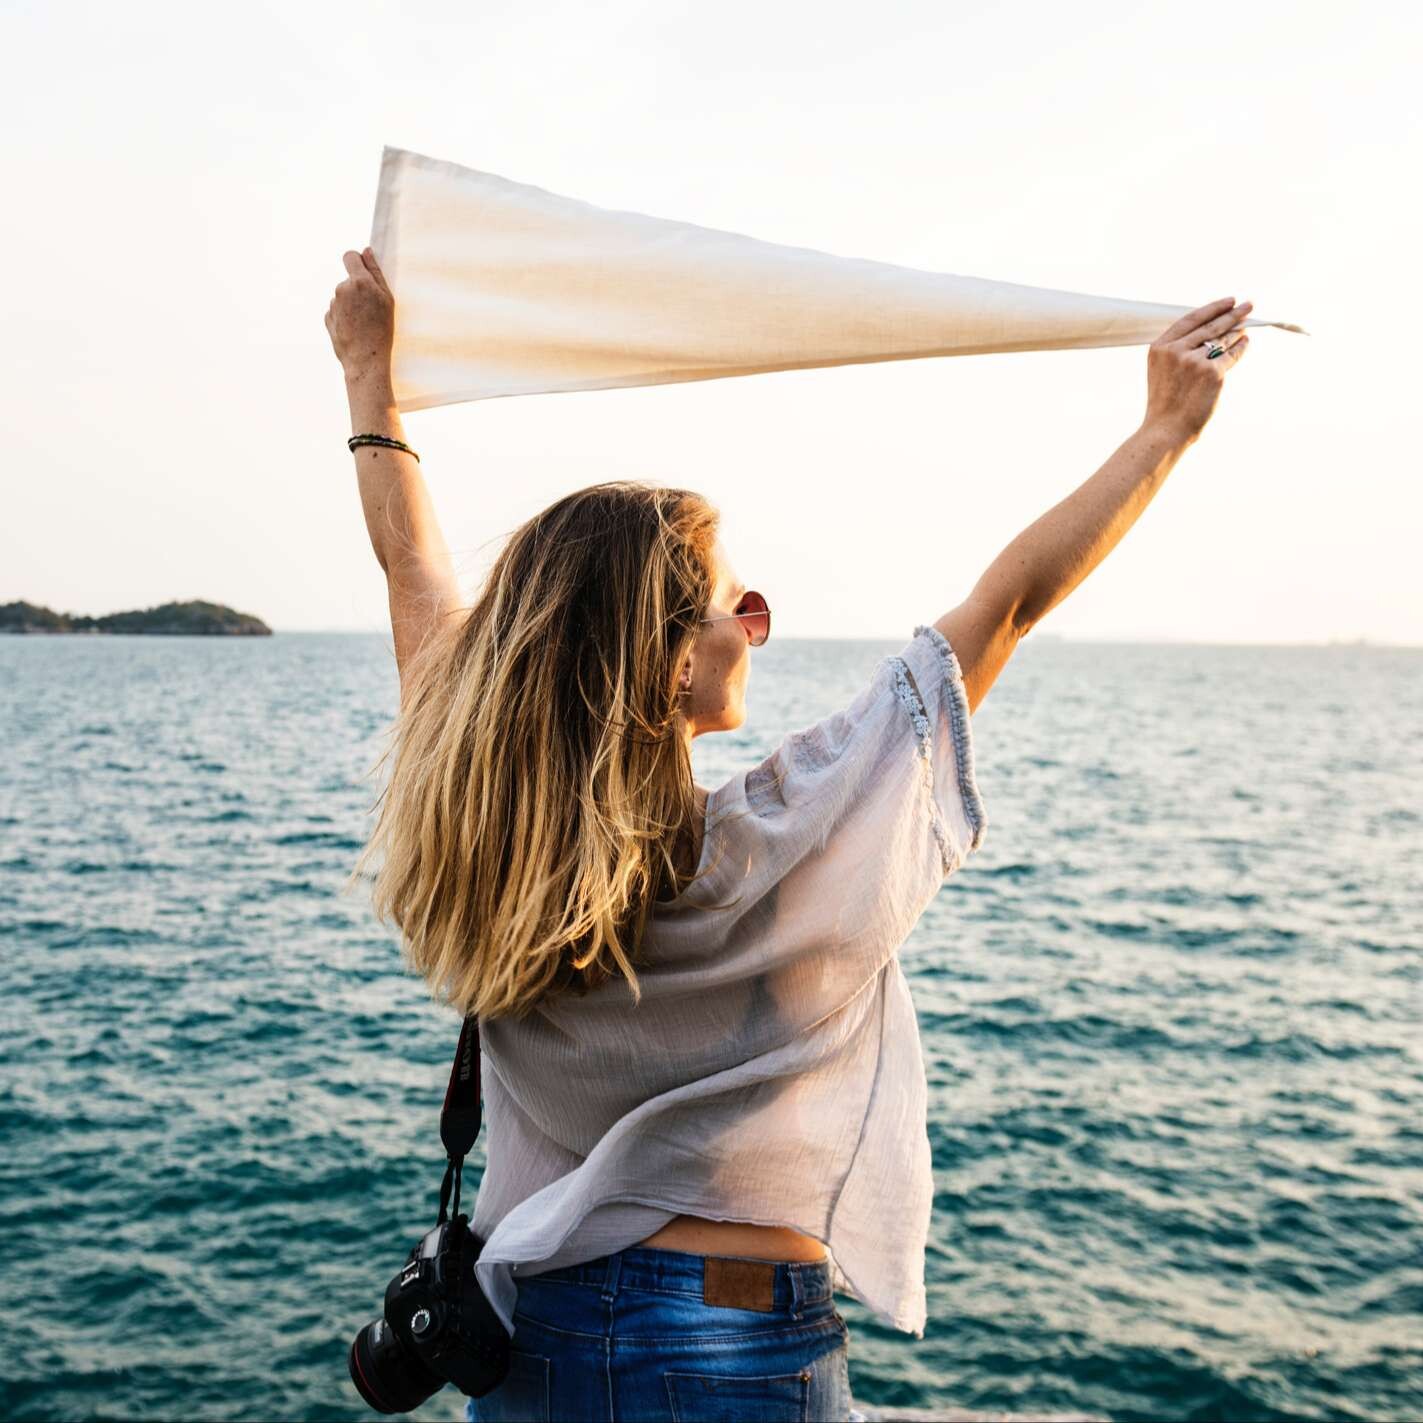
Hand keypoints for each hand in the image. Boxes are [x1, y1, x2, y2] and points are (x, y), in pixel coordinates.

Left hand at [325, 247, 394, 382]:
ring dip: (352, 305)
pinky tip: (355, 330)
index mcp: (359, 281)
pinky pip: (338, 311)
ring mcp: (333, 303)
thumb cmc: (382, 330)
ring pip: (343, 297)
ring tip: (364, 323)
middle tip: (372, 310)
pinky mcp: (327, 317)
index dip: (356, 260)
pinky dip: (345, 317)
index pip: (350, 256)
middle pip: (349, 280)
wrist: (366, 360)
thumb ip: (376, 272)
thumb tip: (366, 251)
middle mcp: (342, 289)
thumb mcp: (387, 299)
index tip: (362, 270)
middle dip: (358, 289)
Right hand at [1142, 296, 1252, 443]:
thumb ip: (1178, 348)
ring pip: (1222, 340)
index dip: (1212, 308)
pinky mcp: (1212, 373)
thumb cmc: (1165, 402)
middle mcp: (1176, 351)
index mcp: (1160, 348)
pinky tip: (1246, 342)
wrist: (1165, 429)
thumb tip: (1212, 329)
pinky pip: (1231, 355)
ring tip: (1247, 324)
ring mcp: (1194, 361)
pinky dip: (1240, 347)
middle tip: (1248, 305)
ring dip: (1237, 330)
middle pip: (1210, 325)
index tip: (1229, 301)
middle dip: (1232, 313)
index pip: (1191, 319)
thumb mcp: (1162, 370)